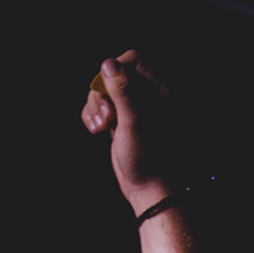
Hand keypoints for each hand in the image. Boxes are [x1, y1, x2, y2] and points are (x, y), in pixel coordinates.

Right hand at [81, 51, 180, 213]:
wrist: (148, 191)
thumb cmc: (148, 160)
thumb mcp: (134, 122)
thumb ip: (123, 91)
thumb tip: (109, 64)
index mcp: (160, 93)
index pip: (135, 61)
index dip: (117, 70)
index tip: (109, 90)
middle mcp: (148, 98)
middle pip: (115, 75)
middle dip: (103, 93)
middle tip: (107, 117)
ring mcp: (133, 110)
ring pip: (105, 91)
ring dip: (95, 106)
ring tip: (101, 127)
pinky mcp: (121, 122)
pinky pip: (101, 107)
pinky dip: (93, 115)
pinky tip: (96, 130)